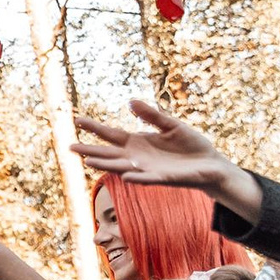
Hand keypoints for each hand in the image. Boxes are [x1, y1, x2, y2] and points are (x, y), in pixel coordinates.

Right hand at [73, 99, 260, 217]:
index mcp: (137, 142)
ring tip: (88, 161)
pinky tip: (127, 175)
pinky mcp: (164, 178)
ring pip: (122, 167)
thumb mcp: (171, 125)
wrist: (210, 164)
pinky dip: (137, 177)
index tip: (76, 119)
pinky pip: (148, 178)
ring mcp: (148, 169)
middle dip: (90, 151)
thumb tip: (130, 101)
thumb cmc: (190, 145)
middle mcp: (137, 157)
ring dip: (106, 165)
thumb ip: (151, 115)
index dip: (94, 127)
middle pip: (108, 153)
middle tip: (69, 147)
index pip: (110, 134)